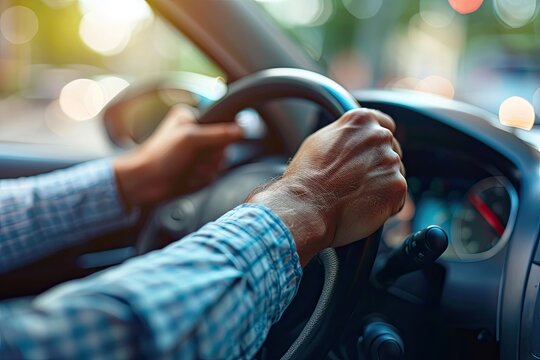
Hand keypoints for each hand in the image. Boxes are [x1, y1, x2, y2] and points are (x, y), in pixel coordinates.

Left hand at [114, 105, 242, 208]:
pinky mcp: (199, 169)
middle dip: (211, 155)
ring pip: (221, 161)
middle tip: (195, 158)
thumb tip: (242, 129)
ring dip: (207, 168)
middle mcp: (197, 134)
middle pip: (225, 144)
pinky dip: (204, 178)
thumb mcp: (190, 139)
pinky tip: (189, 176)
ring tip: (189, 169)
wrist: (146, 183)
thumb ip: (218, 133)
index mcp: (192, 118)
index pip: (222, 121)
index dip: (221, 134)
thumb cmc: (160, 156)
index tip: (212, 143)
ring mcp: (199, 153)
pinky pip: (215, 173)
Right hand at [248, 108, 405, 265]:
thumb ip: (344, 136)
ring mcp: (390, 160)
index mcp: (361, 120)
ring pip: (395, 175)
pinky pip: (398, 198)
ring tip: (355, 197)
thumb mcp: (320, 141)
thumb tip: (352, 141)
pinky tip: (363, 208)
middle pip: (392, 151)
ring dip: (382, 187)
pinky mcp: (397, 185)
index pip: (385, 125)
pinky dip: (385, 206)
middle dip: (379, 167)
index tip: (372, 155)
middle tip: (357, 183)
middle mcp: (379, 136)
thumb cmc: (306, 177)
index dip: (377, 144)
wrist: (307, 204)